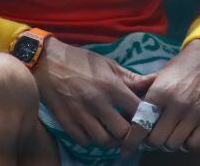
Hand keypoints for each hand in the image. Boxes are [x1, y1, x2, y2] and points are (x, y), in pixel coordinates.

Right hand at [34, 38, 155, 147]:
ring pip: (103, 140)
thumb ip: (130, 77)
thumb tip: (153, 81)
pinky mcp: (65, 121)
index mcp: (110, 85)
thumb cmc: (80, 60)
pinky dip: (91, 139)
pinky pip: (83, 141)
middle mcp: (96, 102)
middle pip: (122, 131)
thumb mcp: (107, 64)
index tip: (145, 117)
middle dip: (129, 133)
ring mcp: (80, 113)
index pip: (137, 110)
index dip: (144, 116)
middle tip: (130, 130)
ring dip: (111, 139)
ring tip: (112, 131)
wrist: (46, 60)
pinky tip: (93, 130)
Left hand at [120, 40, 199, 154]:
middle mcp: (177, 104)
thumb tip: (126, 117)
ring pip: (173, 144)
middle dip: (150, 142)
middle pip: (156, 140)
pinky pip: (193, 144)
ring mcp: (194, 113)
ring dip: (167, 143)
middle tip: (151, 137)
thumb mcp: (158, 77)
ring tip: (167, 134)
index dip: (132, 139)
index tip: (127, 148)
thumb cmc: (179, 70)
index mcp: (160, 92)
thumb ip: (143, 96)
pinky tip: (183, 135)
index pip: (141, 124)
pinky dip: (186, 144)